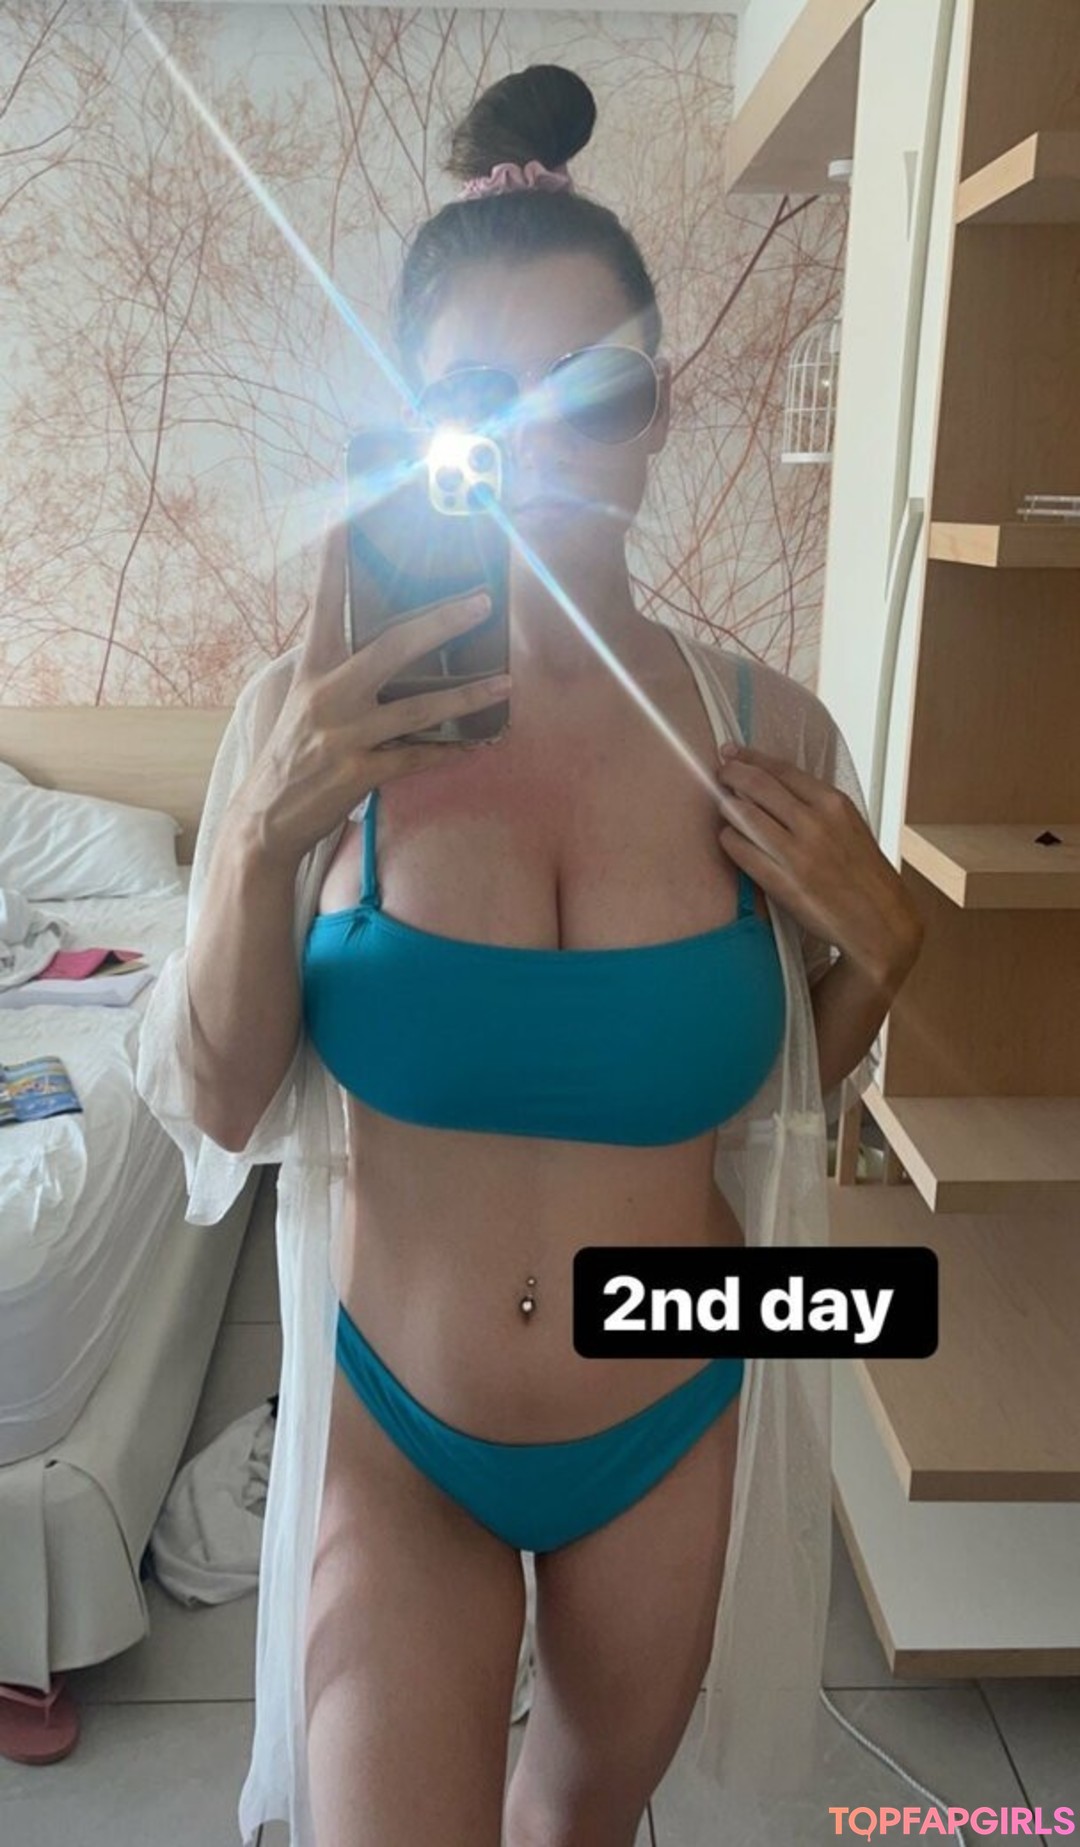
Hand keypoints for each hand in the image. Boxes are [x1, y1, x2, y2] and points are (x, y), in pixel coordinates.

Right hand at [235, 517, 509, 866]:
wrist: (266, 816)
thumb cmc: (294, 751)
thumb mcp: (304, 700)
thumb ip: (339, 671)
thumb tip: (388, 646)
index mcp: (313, 669)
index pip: (324, 603)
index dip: (335, 560)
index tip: (346, 516)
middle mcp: (328, 695)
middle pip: (392, 647)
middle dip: (442, 622)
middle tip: (481, 601)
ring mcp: (344, 734)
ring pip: (418, 708)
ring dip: (468, 697)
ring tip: (505, 683)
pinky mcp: (358, 772)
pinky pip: (417, 757)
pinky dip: (450, 752)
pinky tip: (479, 746)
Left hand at [715, 744, 923, 989]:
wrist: (878, 920)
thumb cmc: (864, 873)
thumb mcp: (850, 825)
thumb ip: (816, 805)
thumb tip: (773, 786)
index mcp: (833, 804)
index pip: (781, 770)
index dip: (750, 758)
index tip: (733, 752)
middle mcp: (813, 823)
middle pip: (757, 786)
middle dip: (731, 774)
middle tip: (720, 773)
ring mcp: (795, 853)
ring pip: (743, 814)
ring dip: (727, 807)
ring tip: (724, 806)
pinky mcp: (780, 881)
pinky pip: (740, 850)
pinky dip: (730, 839)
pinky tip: (731, 837)